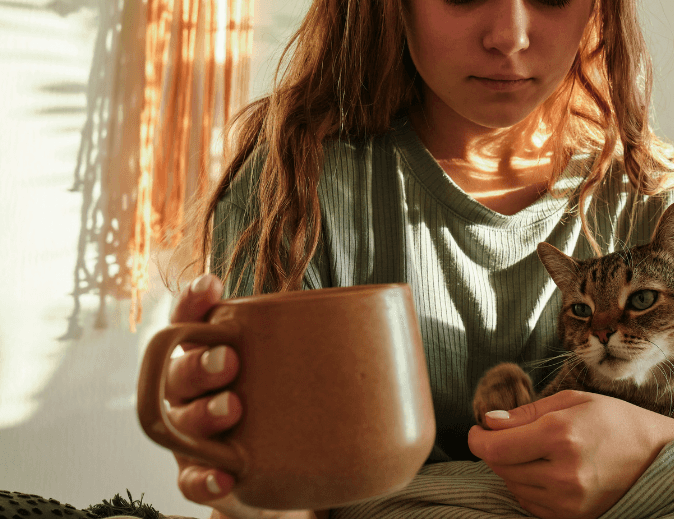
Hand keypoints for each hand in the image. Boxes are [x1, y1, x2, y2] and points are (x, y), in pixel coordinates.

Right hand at [165, 273, 316, 518]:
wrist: (287, 479)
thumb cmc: (293, 410)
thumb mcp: (305, 374)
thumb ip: (330, 347)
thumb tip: (399, 322)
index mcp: (216, 357)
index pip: (192, 324)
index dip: (194, 303)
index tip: (212, 286)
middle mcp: (196, 395)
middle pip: (180, 373)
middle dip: (200, 362)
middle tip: (230, 360)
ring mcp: (196, 439)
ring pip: (180, 423)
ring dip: (203, 415)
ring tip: (232, 409)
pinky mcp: (204, 478)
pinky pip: (193, 481)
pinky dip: (205, 479)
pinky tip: (225, 477)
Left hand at [467, 390, 673, 518]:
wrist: (657, 456)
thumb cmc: (615, 420)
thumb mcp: (572, 401)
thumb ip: (526, 413)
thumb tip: (490, 422)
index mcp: (560, 436)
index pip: (495, 447)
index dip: (478, 438)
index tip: (479, 430)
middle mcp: (562, 473)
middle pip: (500, 467)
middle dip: (495, 450)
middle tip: (504, 435)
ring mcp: (568, 501)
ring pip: (513, 487)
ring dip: (511, 469)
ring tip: (532, 451)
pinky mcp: (573, 518)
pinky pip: (531, 504)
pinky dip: (528, 487)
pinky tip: (544, 470)